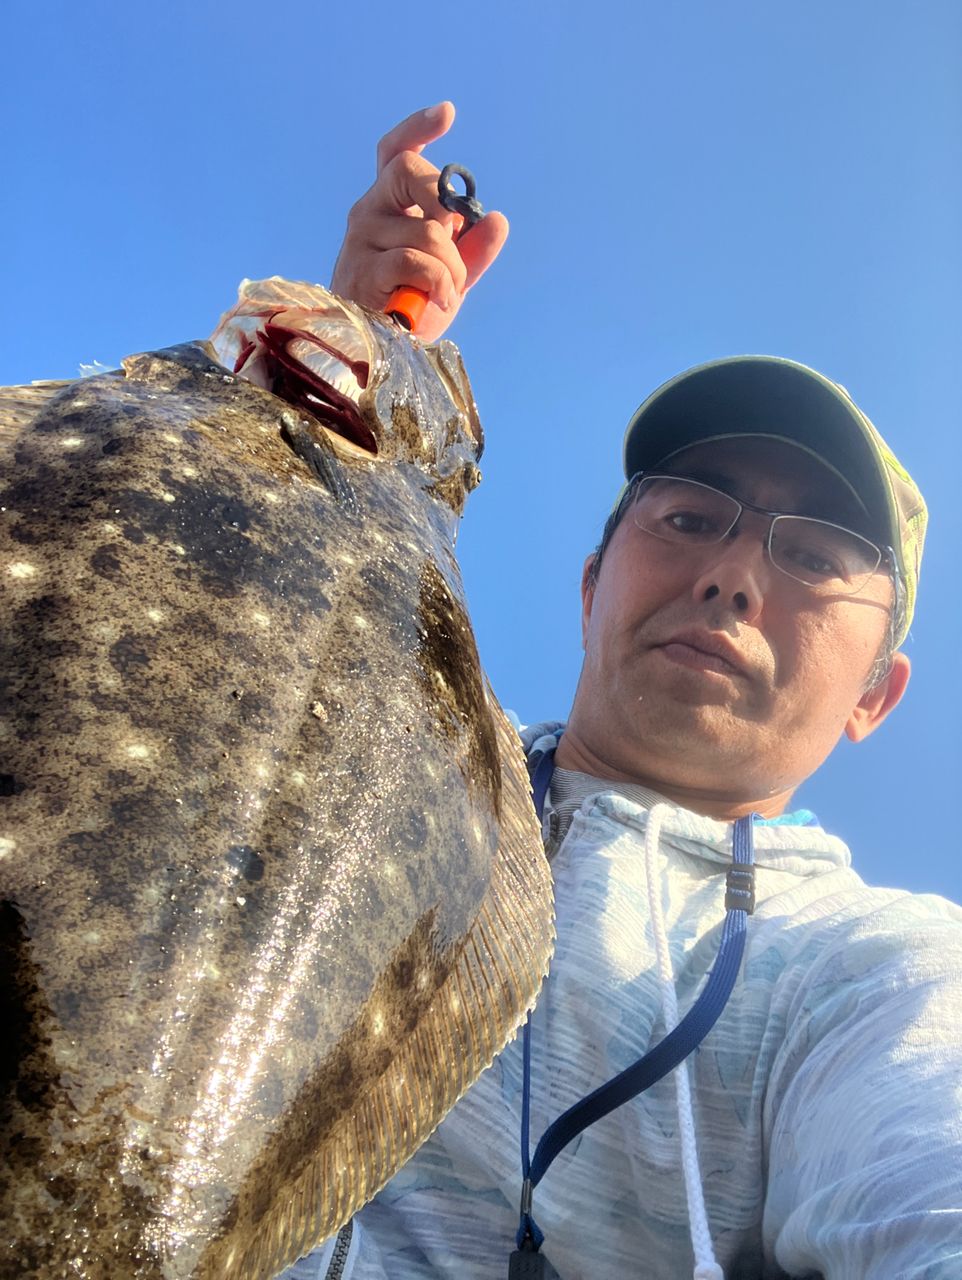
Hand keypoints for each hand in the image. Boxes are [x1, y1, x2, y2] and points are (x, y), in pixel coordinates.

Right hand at [331, 103, 508, 341]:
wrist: (375, 349)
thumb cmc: (406, 306)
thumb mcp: (448, 275)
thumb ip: (472, 249)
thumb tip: (497, 220)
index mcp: (387, 206)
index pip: (394, 153)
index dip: (418, 129)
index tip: (448, 114)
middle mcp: (369, 211)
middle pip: (409, 170)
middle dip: (444, 201)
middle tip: (454, 239)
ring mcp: (362, 238)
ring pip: (429, 231)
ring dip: (452, 267)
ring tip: (446, 292)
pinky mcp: (363, 270)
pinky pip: (417, 262)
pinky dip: (439, 283)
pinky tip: (437, 301)